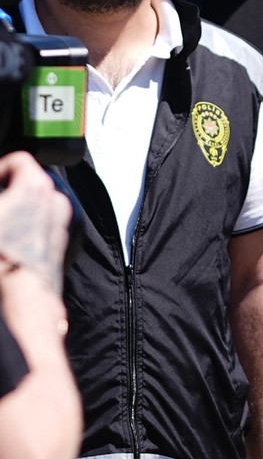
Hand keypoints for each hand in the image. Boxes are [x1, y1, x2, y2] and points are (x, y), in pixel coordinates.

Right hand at [0, 153, 70, 293]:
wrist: (23, 298)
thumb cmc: (0, 256)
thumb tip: (1, 194)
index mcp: (36, 186)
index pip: (18, 160)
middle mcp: (56, 200)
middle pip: (27, 183)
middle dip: (6, 192)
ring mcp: (62, 222)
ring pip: (35, 206)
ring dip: (15, 211)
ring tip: (1, 226)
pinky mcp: (61, 244)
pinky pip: (40, 226)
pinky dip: (25, 228)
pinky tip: (8, 244)